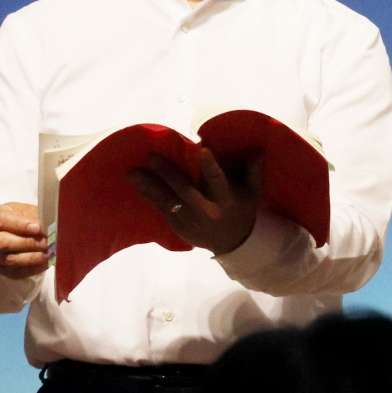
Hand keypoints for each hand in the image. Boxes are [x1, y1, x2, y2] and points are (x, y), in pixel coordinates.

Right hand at [0, 202, 49, 278]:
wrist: (23, 231)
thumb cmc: (25, 217)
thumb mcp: (29, 210)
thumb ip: (35, 216)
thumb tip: (47, 225)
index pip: (1, 220)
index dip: (20, 224)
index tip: (37, 227)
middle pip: (3, 242)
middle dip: (28, 243)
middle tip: (48, 241)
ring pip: (10, 259)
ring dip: (33, 257)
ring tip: (50, 252)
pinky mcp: (2, 269)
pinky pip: (16, 272)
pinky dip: (33, 268)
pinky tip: (47, 262)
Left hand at [127, 146, 262, 255]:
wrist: (233, 243)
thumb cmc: (242, 210)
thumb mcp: (253, 192)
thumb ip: (254, 171)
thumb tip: (257, 149)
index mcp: (227, 200)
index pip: (219, 181)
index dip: (210, 166)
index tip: (202, 149)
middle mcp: (208, 211)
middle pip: (186, 190)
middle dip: (168, 174)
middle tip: (151, 156)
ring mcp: (191, 221)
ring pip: (168, 202)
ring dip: (150, 186)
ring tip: (133, 172)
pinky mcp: (179, 227)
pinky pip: (162, 211)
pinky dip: (150, 197)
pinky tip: (138, 185)